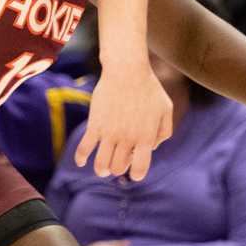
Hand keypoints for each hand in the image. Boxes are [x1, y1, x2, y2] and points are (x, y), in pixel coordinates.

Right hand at [74, 61, 173, 179]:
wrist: (127, 70)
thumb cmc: (149, 88)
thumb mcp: (165, 109)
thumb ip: (163, 132)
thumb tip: (151, 148)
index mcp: (146, 137)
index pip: (139, 168)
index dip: (136, 174)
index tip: (134, 173)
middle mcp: (127, 138)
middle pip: (118, 168)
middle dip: (118, 169)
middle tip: (118, 160)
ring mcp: (109, 133)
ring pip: (101, 165)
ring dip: (101, 170)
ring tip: (102, 169)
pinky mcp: (94, 125)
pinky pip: (84, 148)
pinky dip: (80, 158)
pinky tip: (81, 161)